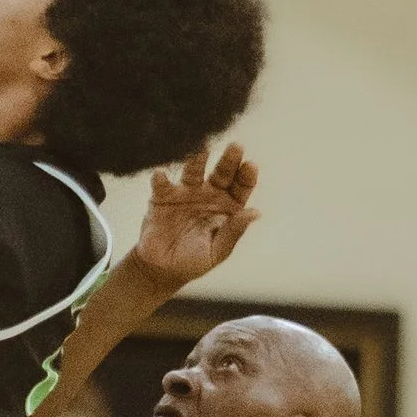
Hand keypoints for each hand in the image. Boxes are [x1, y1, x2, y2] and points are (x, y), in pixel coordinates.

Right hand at [135, 143, 258, 291]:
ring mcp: (186, 192)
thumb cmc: (194, 261)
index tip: (250, 166)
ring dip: (197, 159)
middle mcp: (209, 193)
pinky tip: (161, 174)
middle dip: (229, 160)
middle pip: (222, 172)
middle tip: (236, 147)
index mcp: (228, 206)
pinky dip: (160, 178)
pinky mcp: (162, 196)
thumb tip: (255, 212)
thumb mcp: (217, 251)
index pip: (241, 186)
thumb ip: (234, 232)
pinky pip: (162, 184)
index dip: (246, 176)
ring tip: (201, 148)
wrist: (161, 268)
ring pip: (193, 171)